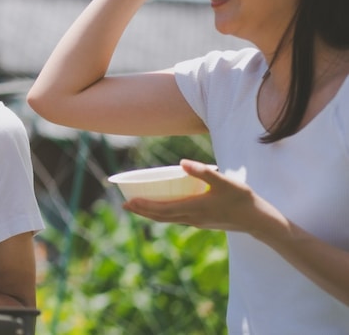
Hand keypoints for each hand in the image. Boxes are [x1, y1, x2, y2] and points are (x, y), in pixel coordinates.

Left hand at [124, 159, 273, 233]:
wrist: (259, 220)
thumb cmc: (242, 199)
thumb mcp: (224, 182)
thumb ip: (203, 171)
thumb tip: (182, 162)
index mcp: (194, 208)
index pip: (162, 209)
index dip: (144, 206)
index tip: (128, 202)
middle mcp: (192, 218)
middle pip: (161, 216)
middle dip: (142, 211)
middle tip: (125, 204)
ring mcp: (197, 222)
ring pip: (168, 219)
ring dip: (152, 214)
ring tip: (138, 207)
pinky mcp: (203, 222)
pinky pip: (177, 218)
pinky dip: (165, 214)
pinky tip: (163, 209)